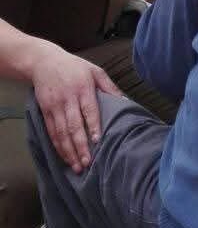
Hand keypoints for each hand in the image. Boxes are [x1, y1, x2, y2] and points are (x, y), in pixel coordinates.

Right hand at [31, 42, 119, 171]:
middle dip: (80, 146)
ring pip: (61, 132)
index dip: (92, 126)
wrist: (43, 61)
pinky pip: (51, 132)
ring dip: (69, 151)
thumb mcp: (94, 70)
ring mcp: (55, 106)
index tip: (97, 141)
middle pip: (74, 126)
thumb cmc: (74, 67)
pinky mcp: (45, 111)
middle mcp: (68, 99)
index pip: (89, 110)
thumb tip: (124, 101)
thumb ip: (109, 86)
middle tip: (87, 162)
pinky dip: (58, 146)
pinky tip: (65, 157)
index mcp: (82, 88)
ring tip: (77, 166)